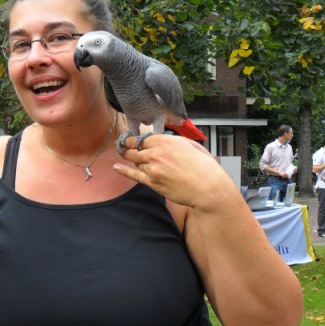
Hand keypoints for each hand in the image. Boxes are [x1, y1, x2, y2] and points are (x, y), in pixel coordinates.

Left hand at [113, 134, 234, 207]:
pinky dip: (123, 170)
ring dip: (135, 161)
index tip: (131, 140)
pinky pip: (133, 175)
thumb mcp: (190, 145)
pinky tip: (116, 167)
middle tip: (124, 148)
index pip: (141, 138)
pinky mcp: (152, 182)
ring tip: (130, 158)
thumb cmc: (203, 167)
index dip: (134, 139)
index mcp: (165, 141)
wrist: (207, 188)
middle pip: (133, 149)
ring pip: (136, 163)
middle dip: (128, 149)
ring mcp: (152, 168)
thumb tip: (162, 140)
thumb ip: (172, 141)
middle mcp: (156, 153)